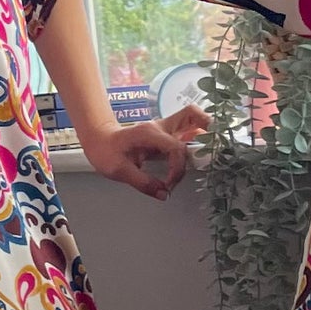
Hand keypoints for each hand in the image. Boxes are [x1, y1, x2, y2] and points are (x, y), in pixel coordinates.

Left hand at [80, 104, 207, 199]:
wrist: (97, 138)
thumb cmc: (105, 152)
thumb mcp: (119, 171)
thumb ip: (143, 183)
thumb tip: (164, 195)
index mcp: (150, 134)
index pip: (176, 148)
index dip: (178, 169)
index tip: (169, 185)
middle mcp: (160, 127)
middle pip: (191, 114)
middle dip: (207, 126)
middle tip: (213, 147)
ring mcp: (164, 129)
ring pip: (191, 119)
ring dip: (204, 130)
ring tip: (211, 149)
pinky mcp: (165, 136)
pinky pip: (186, 132)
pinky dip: (196, 138)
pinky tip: (200, 152)